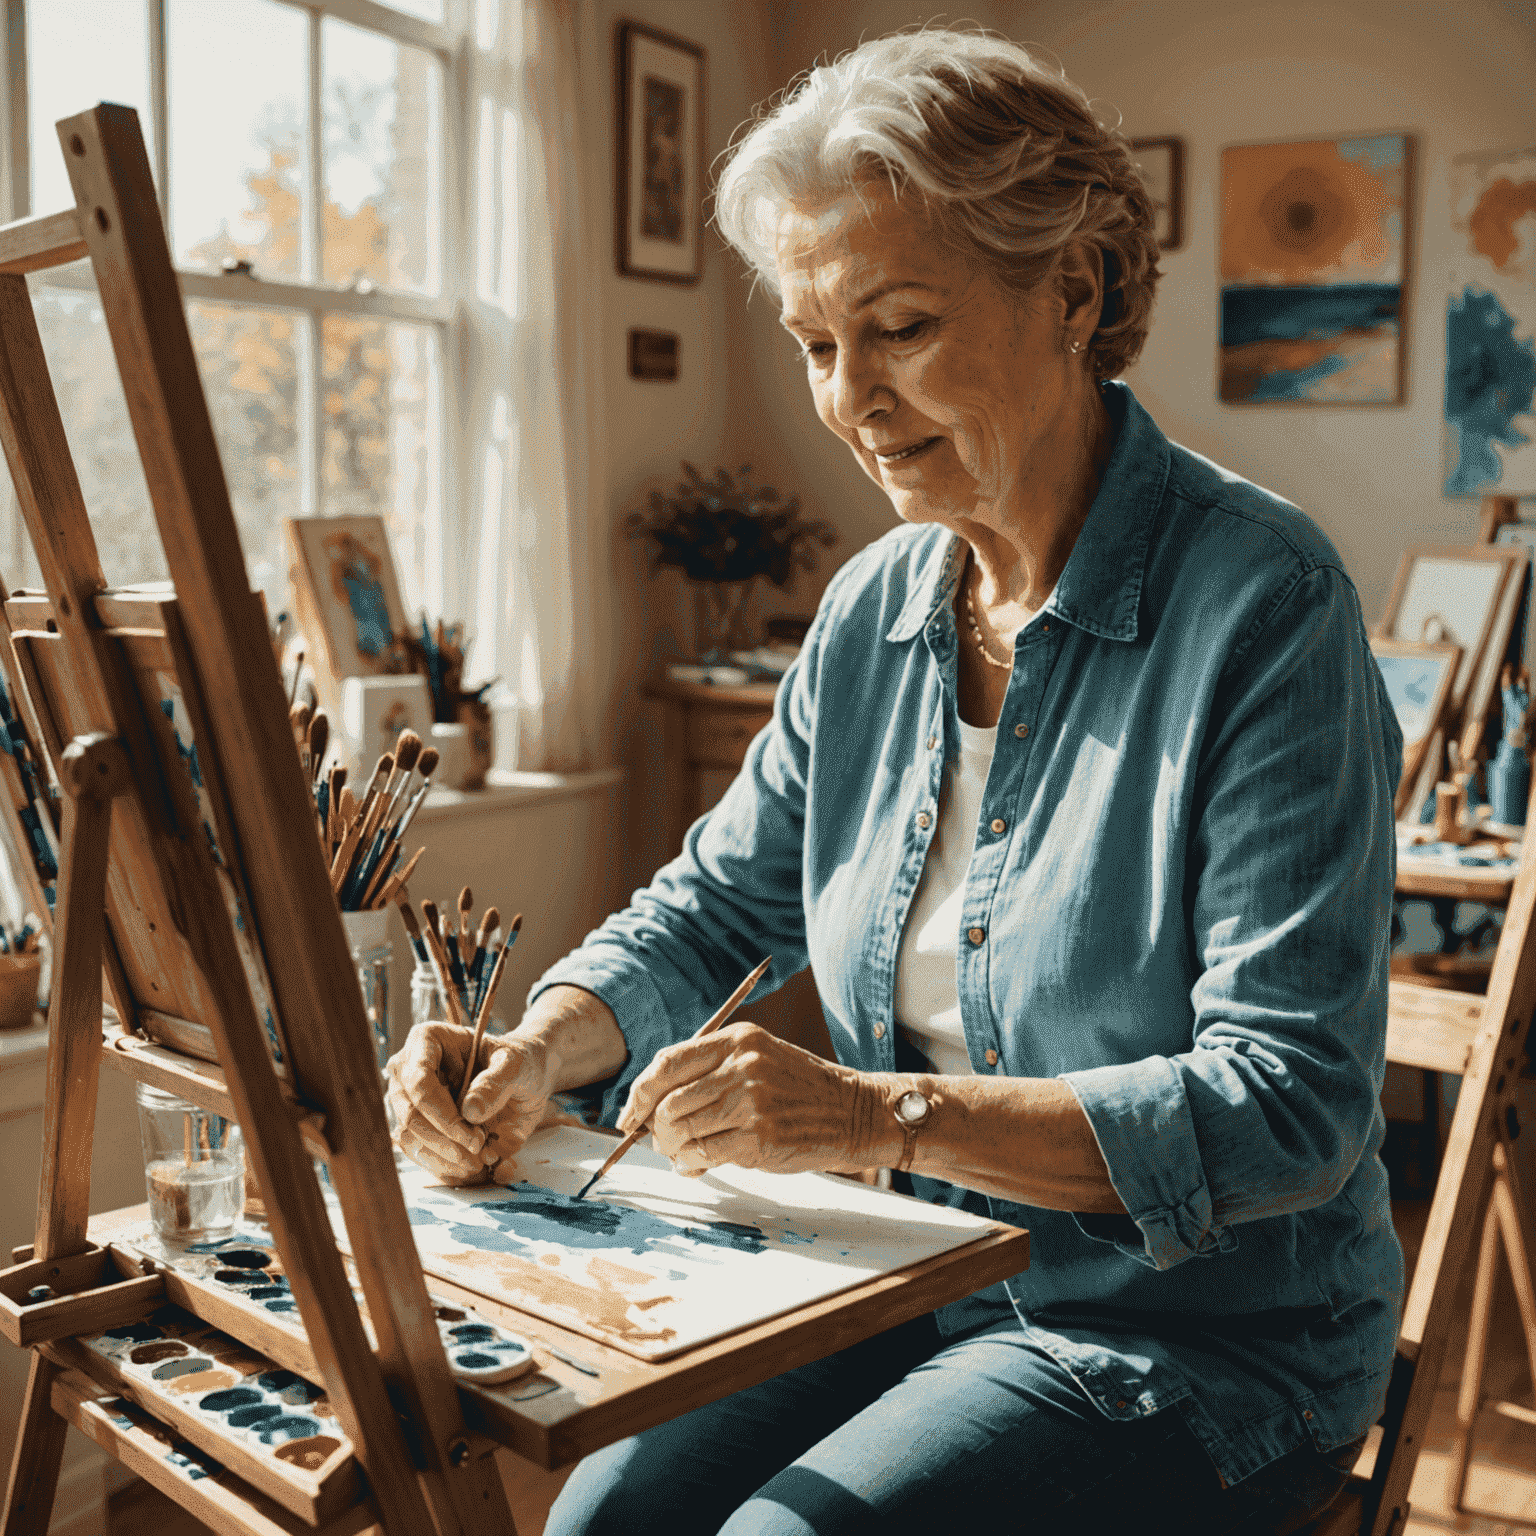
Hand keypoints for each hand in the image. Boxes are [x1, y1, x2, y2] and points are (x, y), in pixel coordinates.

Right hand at [386, 1022, 553, 1184]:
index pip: (420, 1082)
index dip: (443, 1114)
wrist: (524, 1078)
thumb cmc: (517, 1061)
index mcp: (427, 1040)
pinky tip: (471, 1165)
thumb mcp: (516, 1065)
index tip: (473, 1135)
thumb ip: (496, 1083)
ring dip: (444, 1156)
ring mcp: (409, 1100)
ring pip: (410, 1137)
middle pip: (410, 1114)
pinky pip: (419, 1152)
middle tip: (479, 1150)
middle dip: (445, 1140)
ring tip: (479, 1158)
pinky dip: (444, 1165)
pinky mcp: (417, 1126)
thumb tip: (470, 1112)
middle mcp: (408, 1070)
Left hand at [618, 1022, 884, 1176]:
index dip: (640, 1093)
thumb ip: (711, 1072)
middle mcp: (742, 1066)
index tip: (630, 1114)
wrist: (851, 1112)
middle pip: (668, 1101)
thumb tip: (653, 1108)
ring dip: (672, 1150)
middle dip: (653, 1129)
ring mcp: (751, 1102)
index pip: (667, 1062)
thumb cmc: (798, 1089)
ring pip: (681, 1130)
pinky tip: (696, 1165)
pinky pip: (704, 1154)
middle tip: (657, 1142)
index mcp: (737, 1039)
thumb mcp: (758, 1059)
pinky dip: (690, 1164)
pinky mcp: (759, 1138)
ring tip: (681, 1154)